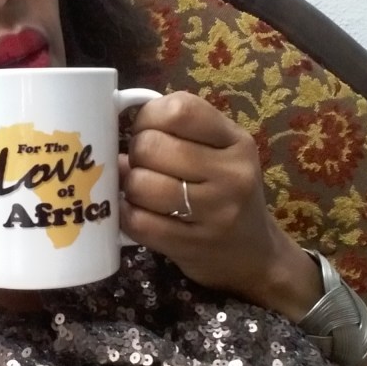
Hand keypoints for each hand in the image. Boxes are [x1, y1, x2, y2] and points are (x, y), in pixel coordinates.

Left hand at [119, 92, 316, 314]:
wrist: (255, 256)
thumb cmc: (227, 194)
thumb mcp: (222, 153)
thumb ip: (180, 131)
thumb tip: (112, 123)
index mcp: (237, 142)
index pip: (179, 109)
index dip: (149, 117)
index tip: (148, 131)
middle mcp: (232, 174)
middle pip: (152, 146)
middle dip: (136, 154)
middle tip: (146, 166)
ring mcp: (214, 213)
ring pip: (140, 183)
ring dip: (130, 186)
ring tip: (143, 190)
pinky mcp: (192, 246)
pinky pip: (137, 221)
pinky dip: (126, 214)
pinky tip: (137, 212)